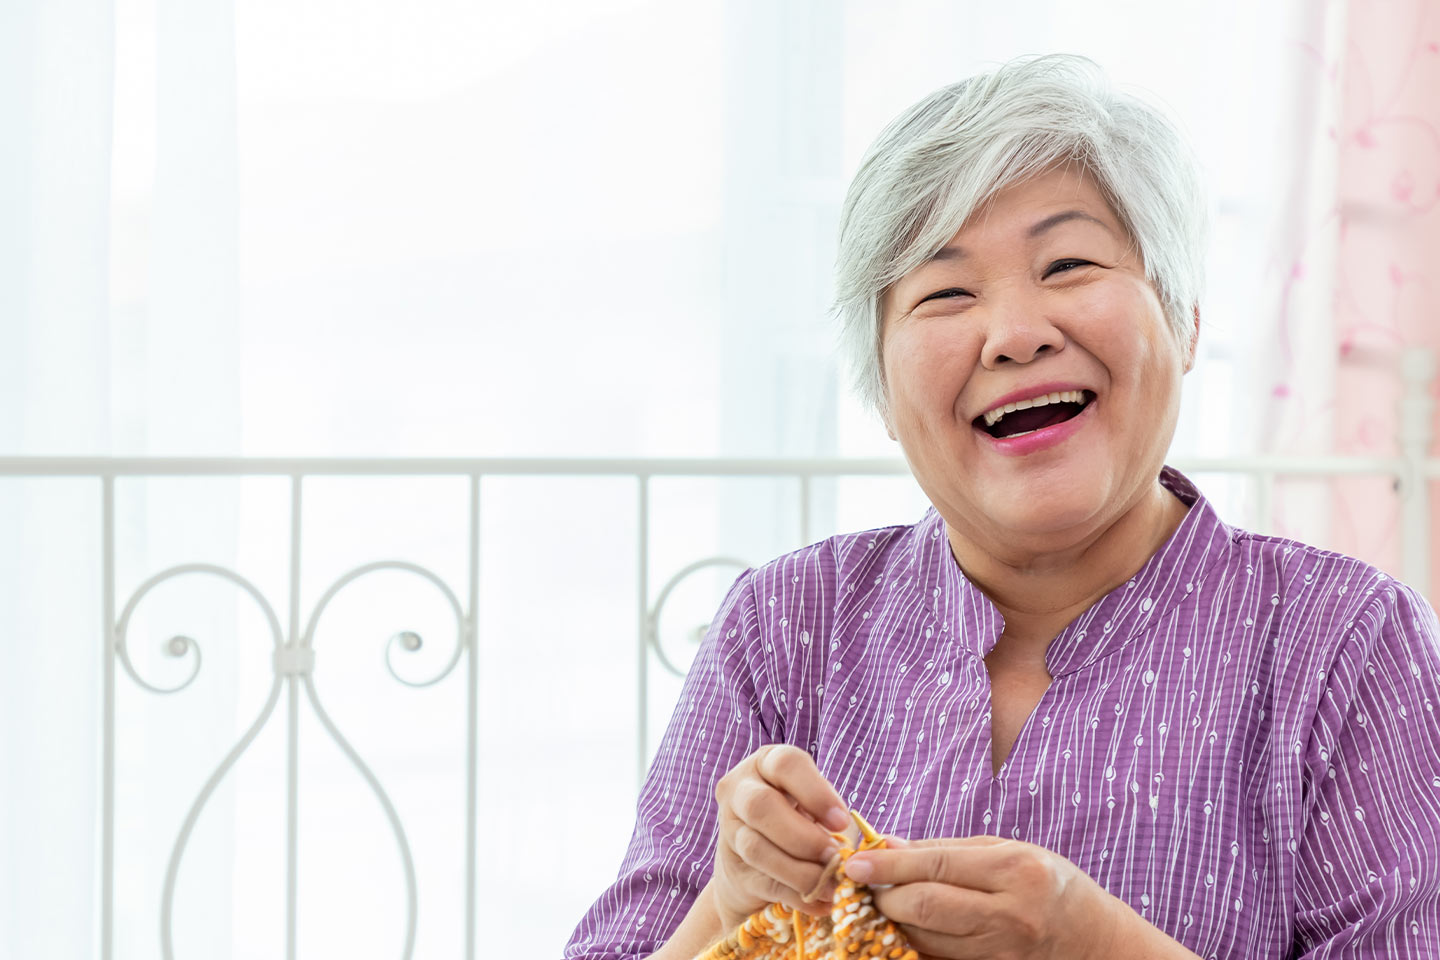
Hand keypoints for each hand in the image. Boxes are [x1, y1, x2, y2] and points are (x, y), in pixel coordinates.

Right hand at [710, 744, 852, 931]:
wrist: (757, 859)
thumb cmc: (797, 819)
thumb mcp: (811, 804)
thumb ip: (828, 816)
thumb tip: (849, 850)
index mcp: (765, 763)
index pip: (785, 765)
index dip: (815, 792)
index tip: (841, 821)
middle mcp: (739, 790)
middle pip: (761, 806)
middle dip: (803, 836)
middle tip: (834, 856)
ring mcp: (729, 830)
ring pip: (756, 848)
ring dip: (799, 870)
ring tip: (831, 884)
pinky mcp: (732, 869)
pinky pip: (762, 882)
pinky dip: (796, 895)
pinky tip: (820, 902)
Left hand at [843, 836, 1122, 959]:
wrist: (1097, 943)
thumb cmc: (1051, 885)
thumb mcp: (1008, 851)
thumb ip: (948, 850)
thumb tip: (890, 845)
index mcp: (1014, 870)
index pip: (935, 866)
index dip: (888, 864)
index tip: (855, 862)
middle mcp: (1008, 913)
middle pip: (925, 907)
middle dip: (884, 896)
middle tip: (862, 885)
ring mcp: (1001, 951)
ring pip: (926, 939)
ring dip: (893, 922)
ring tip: (879, 903)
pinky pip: (940, 959)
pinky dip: (915, 945)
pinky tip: (903, 930)